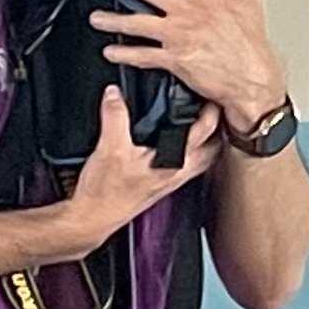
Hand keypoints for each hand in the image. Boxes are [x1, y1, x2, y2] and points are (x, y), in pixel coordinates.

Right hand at [52, 87, 218, 251]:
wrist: (92, 218)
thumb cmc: (104, 193)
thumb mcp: (110, 147)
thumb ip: (115, 116)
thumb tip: (115, 93)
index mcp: (177, 162)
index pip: (207, 130)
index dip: (211, 107)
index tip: (210, 90)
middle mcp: (180, 172)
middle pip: (213, 145)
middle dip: (216, 124)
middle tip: (211, 104)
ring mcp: (172, 180)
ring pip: (202, 157)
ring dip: (204, 140)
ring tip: (197, 119)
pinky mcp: (161, 184)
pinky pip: (186, 164)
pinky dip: (186, 151)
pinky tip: (173, 143)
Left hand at [89, 0, 290, 132]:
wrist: (254, 77)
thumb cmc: (252, 40)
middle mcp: (188, 10)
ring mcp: (179, 34)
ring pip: (137, 22)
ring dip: (112, 19)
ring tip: (95, 18)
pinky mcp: (175, 59)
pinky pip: (142, 54)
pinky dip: (124, 53)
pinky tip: (111, 50)